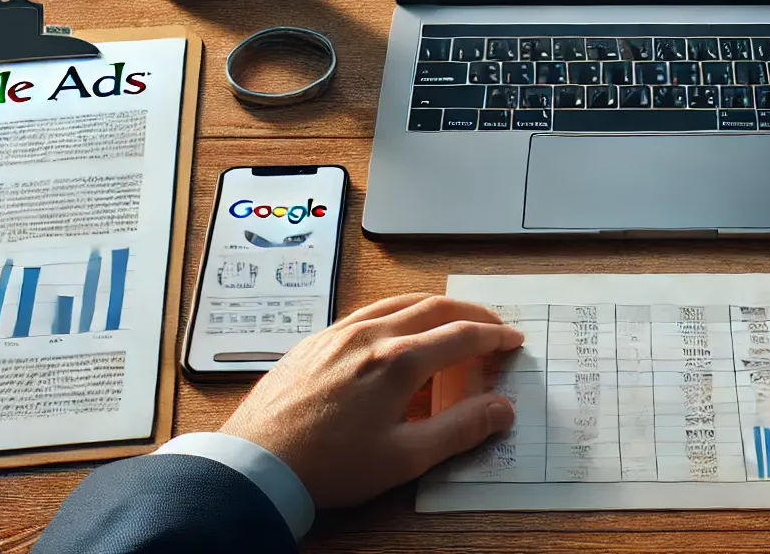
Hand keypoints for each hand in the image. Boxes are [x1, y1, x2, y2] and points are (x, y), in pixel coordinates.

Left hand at [220, 293, 523, 506]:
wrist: (257, 463)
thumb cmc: (329, 465)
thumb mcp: (404, 458)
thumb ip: (459, 429)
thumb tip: (502, 409)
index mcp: (398, 361)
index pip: (461, 336)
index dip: (494, 338)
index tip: (512, 342)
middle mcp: (371, 335)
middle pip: (435, 308)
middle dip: (471, 315)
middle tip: (493, 328)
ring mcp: (340, 333)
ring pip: (400, 303)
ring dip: (435, 307)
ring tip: (453, 322)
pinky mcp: (317, 340)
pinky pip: (369, 311)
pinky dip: (399, 311)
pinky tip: (399, 329)